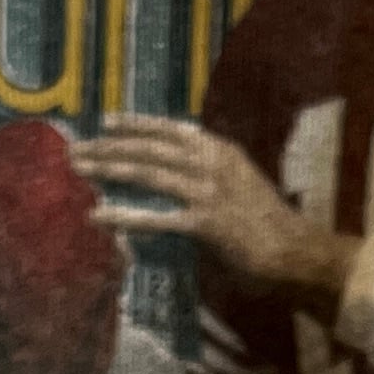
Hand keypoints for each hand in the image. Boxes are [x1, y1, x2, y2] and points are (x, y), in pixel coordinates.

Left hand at [71, 121, 347, 309]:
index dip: (136, 124)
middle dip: (109, 146)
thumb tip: (181, 170)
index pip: (171, 130)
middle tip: (76, 148)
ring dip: (109, 169)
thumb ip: (212, 172)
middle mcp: (212, 164)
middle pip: (150, 148)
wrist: (298, 251)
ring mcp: (208, 192)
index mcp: (221, 150)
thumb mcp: (242, 182)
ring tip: (78, 169)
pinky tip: (97, 216)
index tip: (106, 122)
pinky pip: (155, 218)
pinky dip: (123, 216)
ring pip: (148, 173)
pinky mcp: (205, 224)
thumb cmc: (270, 223)